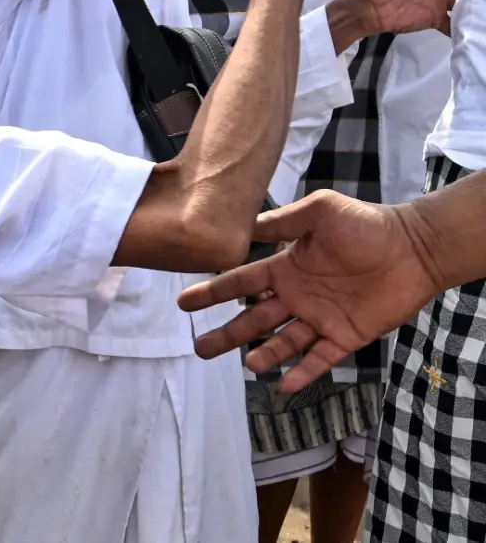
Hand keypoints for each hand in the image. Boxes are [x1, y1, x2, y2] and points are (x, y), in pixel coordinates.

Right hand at [179, 191, 441, 392]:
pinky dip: (302, 374)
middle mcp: (296, 297)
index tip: (183, 302)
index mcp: (285, 268)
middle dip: (226, 334)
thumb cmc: (366, 225)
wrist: (414, 249)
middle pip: (253, 320)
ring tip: (248, 366)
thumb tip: (242, 228)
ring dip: (264, 355)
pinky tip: (283, 385)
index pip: (240, 283)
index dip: (212, 292)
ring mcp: (320, 319)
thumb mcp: (318, 211)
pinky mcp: (346, 337)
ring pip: (283, 343)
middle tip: (200, 348)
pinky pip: (319, 359)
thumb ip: (281, 222)